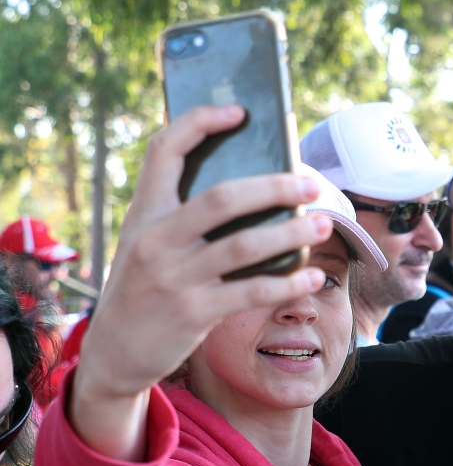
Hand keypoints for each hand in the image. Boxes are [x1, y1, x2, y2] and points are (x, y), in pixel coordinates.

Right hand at [72, 105, 331, 459]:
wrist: (114, 353)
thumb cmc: (145, 290)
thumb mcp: (148, 244)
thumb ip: (183, 218)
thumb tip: (252, 191)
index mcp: (144, 213)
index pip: (165, 150)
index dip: (200, 123)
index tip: (240, 112)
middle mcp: (156, 239)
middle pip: (223, 197)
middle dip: (274, 187)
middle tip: (310, 184)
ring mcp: (174, 277)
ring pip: (245, 245)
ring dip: (292, 234)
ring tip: (325, 224)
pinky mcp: (193, 313)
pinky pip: (251, 291)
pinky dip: (288, 282)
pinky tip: (312, 276)